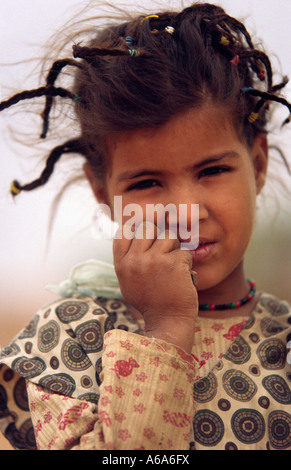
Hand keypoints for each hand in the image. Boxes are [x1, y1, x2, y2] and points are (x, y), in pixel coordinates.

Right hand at [113, 222, 197, 352]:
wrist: (167, 321)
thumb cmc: (150, 301)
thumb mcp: (128, 281)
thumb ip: (128, 258)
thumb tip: (132, 229)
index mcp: (121, 264)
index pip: (125, 230)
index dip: (137, 228)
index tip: (148, 236)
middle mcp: (135, 260)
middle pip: (148, 227)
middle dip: (159, 236)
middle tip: (165, 253)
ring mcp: (154, 261)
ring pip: (168, 235)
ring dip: (175, 248)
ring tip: (174, 266)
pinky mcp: (174, 264)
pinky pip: (184, 250)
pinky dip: (186, 262)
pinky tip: (183, 276)